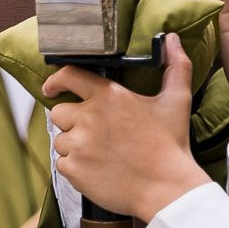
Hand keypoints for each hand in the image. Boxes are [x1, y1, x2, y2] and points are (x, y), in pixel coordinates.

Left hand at [45, 35, 207, 221]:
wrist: (167, 189)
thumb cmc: (171, 145)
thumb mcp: (176, 100)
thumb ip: (175, 66)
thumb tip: (172, 39)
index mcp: (109, 96)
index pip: (69, 76)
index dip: (56, 81)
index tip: (51, 87)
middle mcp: (88, 118)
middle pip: (59, 112)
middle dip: (72, 121)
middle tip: (96, 132)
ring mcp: (78, 145)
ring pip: (60, 140)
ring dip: (75, 145)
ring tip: (103, 154)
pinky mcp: (73, 169)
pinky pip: (62, 164)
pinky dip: (75, 167)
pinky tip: (98, 169)